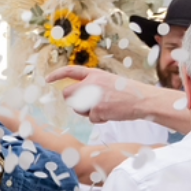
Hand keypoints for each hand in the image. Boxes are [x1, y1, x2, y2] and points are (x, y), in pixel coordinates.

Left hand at [47, 66, 175, 124]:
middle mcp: (91, 83)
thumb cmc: (128, 92)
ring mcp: (93, 97)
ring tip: (104, 108)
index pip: (71, 71)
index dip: (57, 75)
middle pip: (68, 94)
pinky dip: (99, 119)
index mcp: (95, 74)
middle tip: (84, 105)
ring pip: (77, 108)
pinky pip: (90, 118)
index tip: (48, 79)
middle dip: (73, 102)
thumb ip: (93, 86)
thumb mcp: (109, 81)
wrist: (142, 99)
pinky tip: (110, 113)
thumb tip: (78, 98)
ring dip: (86, 112)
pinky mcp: (97, 110)